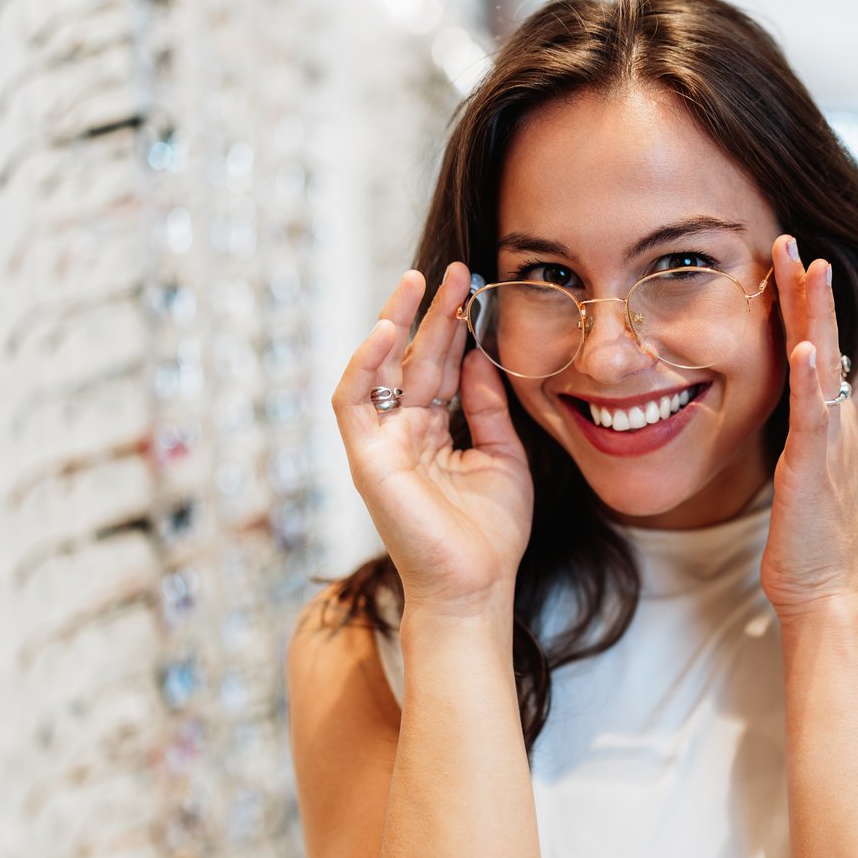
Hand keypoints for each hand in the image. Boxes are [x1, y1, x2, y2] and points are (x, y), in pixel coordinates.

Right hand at [331, 262, 532, 618]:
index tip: (474, 290)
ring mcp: (381, 444)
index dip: (455, 329)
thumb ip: (487, 407)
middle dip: (432, 314)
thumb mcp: (503, 457)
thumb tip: (479, 356)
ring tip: (417, 282)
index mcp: (434, 433)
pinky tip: (389, 329)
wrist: (476, 586)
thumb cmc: (491, 534)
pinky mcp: (366, 459)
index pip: (440, 368)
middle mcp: (403, 433)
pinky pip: (354, 401)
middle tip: (455, 271)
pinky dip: (365, 363)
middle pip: (413, 360)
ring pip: (379, 370)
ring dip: (394, 323)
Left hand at [759, 234, 857, 618]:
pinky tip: (802, 347)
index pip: (819, 347)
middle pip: (824, 341)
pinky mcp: (813, 469)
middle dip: (808, 290)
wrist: (824, 590)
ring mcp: (828, 443)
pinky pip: (814, 416)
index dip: (808, 304)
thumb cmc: (807, 537)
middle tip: (792, 239)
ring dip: (815, 315)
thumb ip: (809, 430)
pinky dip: (809, 380)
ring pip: (823, 365)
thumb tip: (809, 398)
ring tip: (808, 268)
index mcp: (829, 420)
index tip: (793, 258)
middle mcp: (836, 422)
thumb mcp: (806, 469)